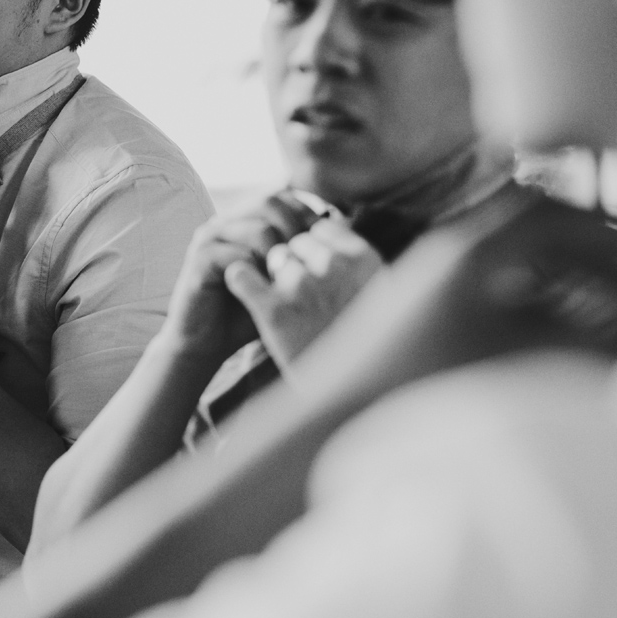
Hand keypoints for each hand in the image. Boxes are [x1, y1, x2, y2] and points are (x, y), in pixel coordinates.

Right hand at [162, 193, 318, 364]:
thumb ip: (304, 252)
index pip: (284, 195)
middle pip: (271, 200)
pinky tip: (267, 293)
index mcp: (244, 220)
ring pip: (259, 228)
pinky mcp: (200, 260)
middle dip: (298, 230)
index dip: (309, 214)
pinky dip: (258, 274)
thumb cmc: (247, 311)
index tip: (325, 246)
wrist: (205, 342)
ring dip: (282, 256)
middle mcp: (226, 221)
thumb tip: (344, 226)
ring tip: (288, 282)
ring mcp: (210, 238)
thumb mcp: (281, 280)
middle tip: (309, 262)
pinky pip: (237, 255)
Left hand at [224, 217, 382, 367]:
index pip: (320, 229)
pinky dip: (240, 281)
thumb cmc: (364, 345)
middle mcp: (334, 266)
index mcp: (364, 259)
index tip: (314, 268)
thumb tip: (332, 221)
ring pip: (273, 259)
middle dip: (294, 262)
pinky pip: (242, 275)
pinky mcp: (273, 310)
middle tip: (302, 294)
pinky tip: (245, 291)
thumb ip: (353, 258)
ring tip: (287, 305)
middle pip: (295, 242)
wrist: (351, 396)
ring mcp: (302, 287)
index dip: (312, 248)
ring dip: (274, 277)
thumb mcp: (376, 294)